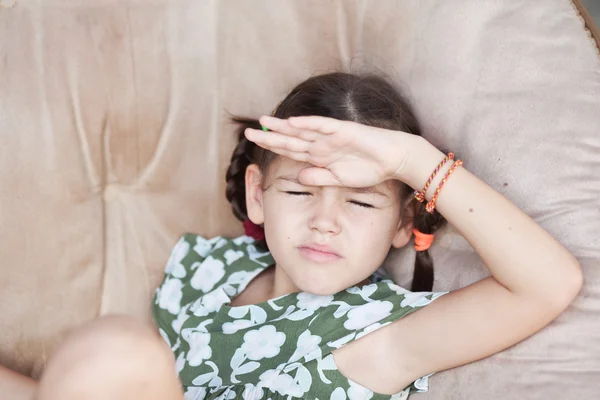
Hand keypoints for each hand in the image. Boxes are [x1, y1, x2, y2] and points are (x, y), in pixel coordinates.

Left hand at [244, 115, 413, 187]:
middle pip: (290, 139)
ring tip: (263, 121)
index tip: (256, 144)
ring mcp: (331, 136)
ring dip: (283, 127)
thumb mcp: (338, 179)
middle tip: (248, 132)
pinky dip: (308, 124)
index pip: (290, 151)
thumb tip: (298, 178)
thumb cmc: (369, 169)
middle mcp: (321, 144)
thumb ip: (318, 177)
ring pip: (302, 130)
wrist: (394, 159)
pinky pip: (323, 126)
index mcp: (319, 156)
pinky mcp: (344, 131)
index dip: (273, 147)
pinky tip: (292, 122)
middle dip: (269, 136)